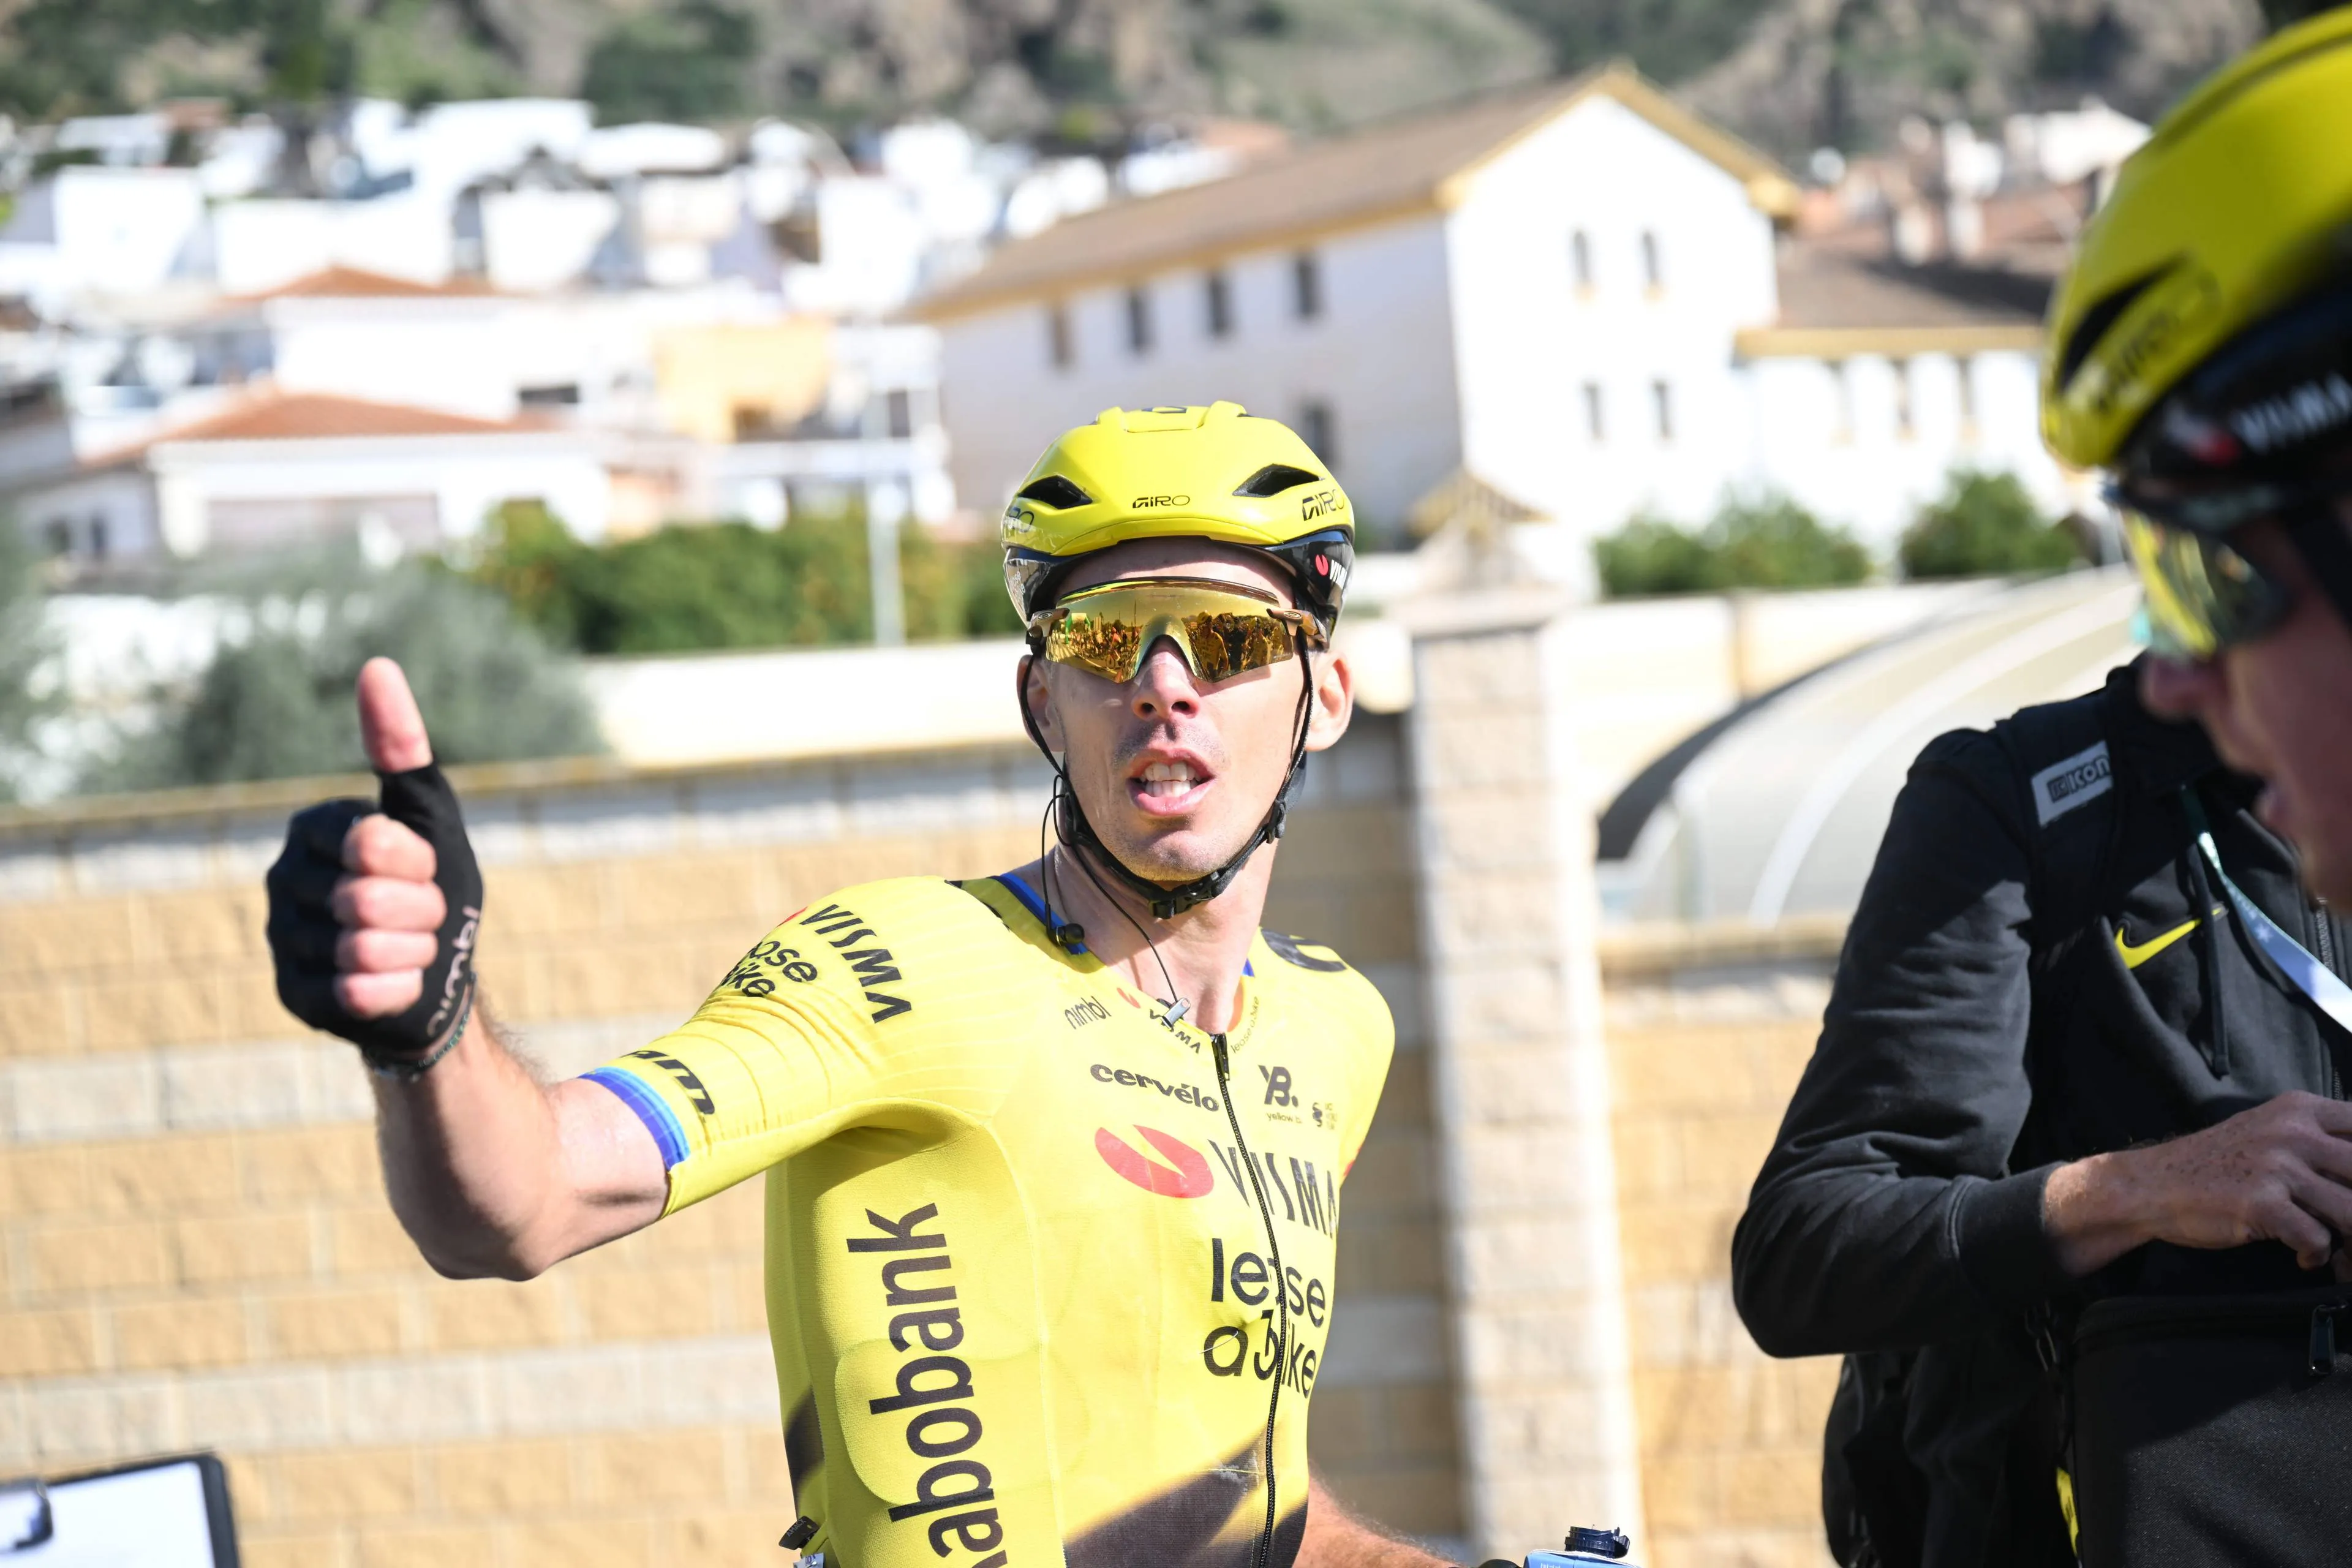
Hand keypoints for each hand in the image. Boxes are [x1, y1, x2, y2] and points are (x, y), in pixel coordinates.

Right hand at [264, 658, 485, 1062]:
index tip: (424, 867)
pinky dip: (396, 990)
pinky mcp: (292, 994)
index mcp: (313, 827)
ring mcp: (282, 938)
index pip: (371, 843)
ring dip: (412, 952)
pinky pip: (358, 995)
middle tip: (423, 914)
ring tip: (407, 947)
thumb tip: (376, 665)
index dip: (417, 863)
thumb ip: (403, 749)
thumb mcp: (431, 817)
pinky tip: (391, 984)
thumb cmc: (435, 887)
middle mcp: (283, 878)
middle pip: (370, 899)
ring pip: (364, 950)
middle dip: (422, 911)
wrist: (436, 973)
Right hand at [2046, 1091, 2351, 1274]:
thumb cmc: (2217, 1163)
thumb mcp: (2270, 1131)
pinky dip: (2317, 1255)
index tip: (2349, 1186)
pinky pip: (2318, 1239)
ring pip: (2351, 1211)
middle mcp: (2293, 1132)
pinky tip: (2304, 1256)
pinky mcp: (2262, 1204)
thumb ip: (2320, 1142)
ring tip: (2341, 1254)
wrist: (2152, 1184)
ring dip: (2350, 1243)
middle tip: (2349, 1228)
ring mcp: (2277, 1167)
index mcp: (2300, 1109)